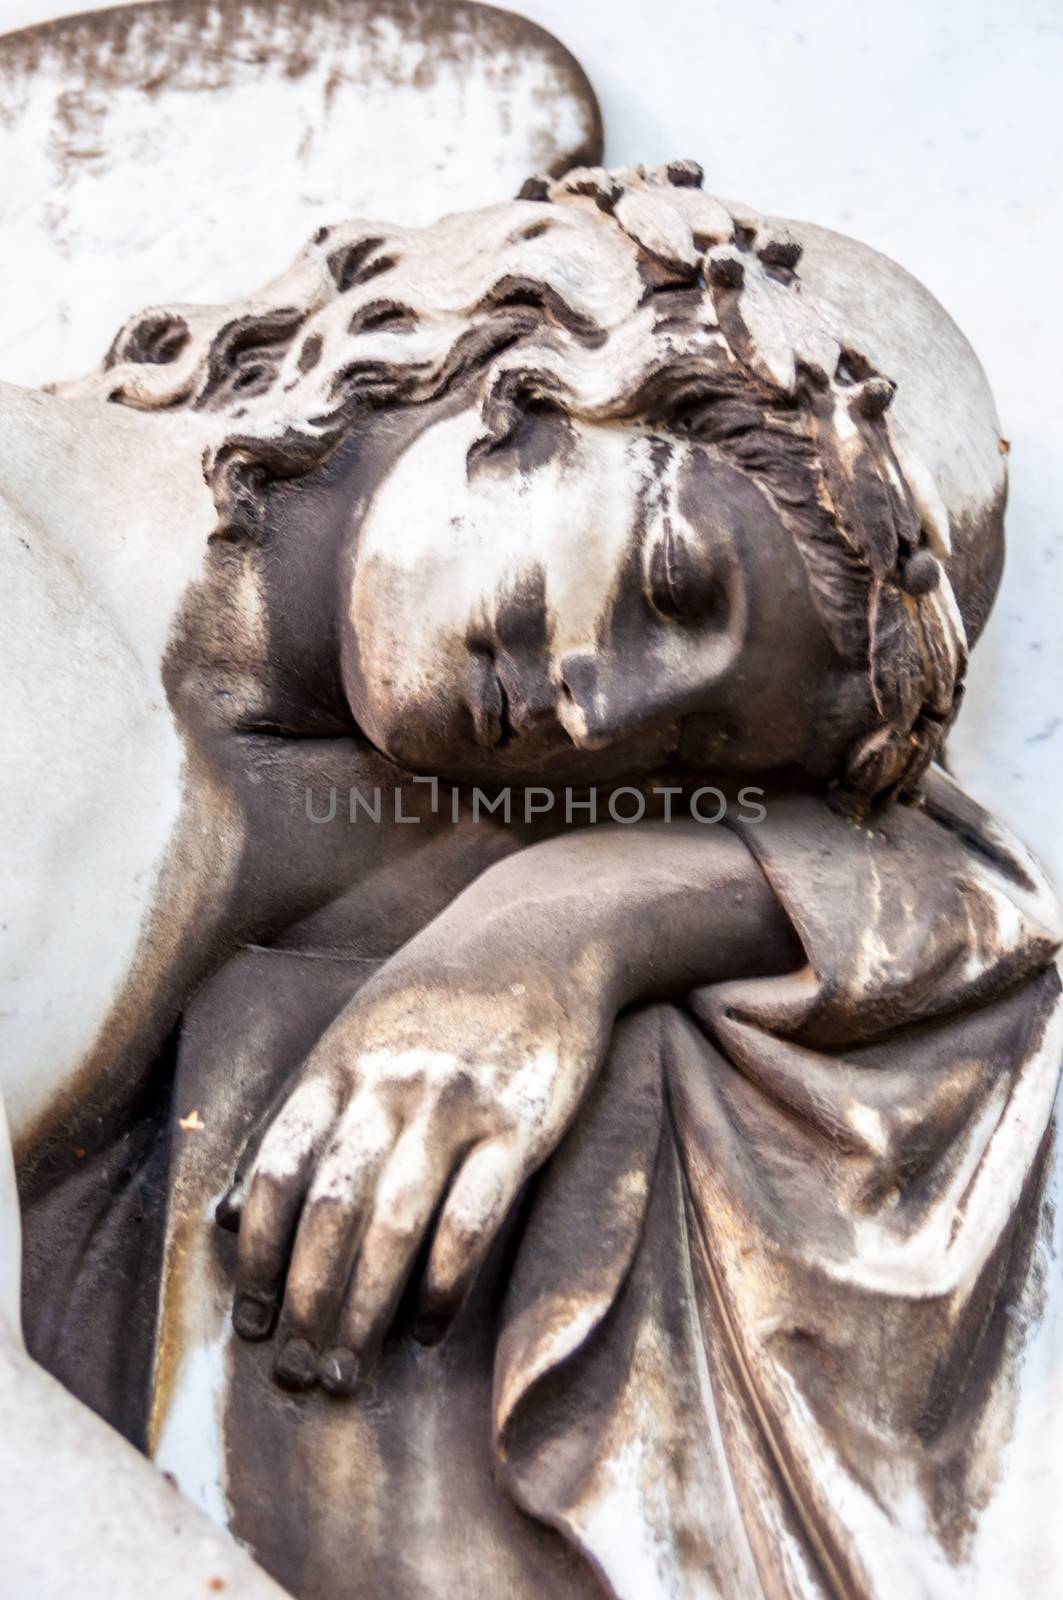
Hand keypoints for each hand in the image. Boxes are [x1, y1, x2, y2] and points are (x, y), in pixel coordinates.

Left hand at [218, 953, 612, 1394]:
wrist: (543, 934)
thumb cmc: (438, 995)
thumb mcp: (353, 1032)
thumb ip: (297, 1117)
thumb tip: (226, 1217)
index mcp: (337, 1063)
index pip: (277, 1171)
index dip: (258, 1256)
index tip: (250, 1322)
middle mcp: (389, 1083)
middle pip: (330, 1210)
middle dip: (306, 1302)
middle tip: (295, 1373)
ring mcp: (456, 1102)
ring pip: (395, 1224)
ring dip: (365, 1310)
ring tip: (348, 1371)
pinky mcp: (521, 1122)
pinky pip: (474, 1219)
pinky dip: (446, 1284)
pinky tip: (429, 1327)